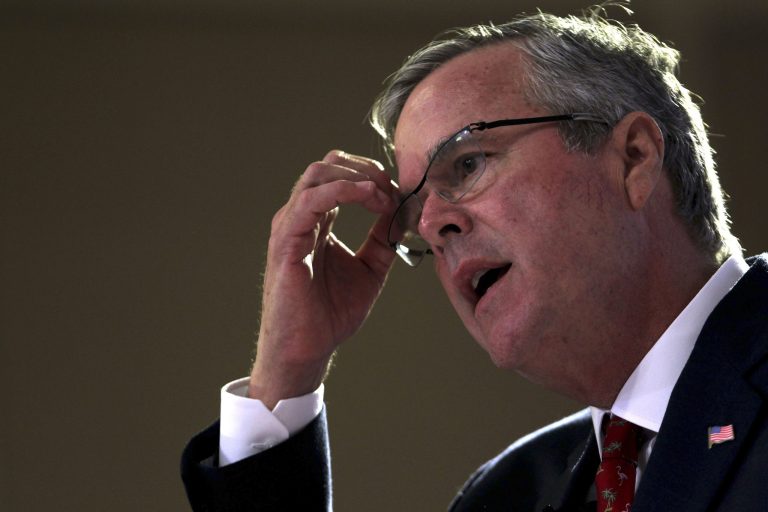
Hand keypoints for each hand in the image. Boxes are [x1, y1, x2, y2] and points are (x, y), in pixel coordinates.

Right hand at [249, 150, 397, 407]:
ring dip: (357, 177)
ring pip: (318, 174)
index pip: (341, 174)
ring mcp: (290, 226)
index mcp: (318, 220)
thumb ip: (385, 238)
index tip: (399, 195)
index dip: (373, 176)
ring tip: (382, 196)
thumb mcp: (371, 268)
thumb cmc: (330, 313)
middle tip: (393, 191)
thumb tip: (406, 210)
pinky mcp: (285, 240)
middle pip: (329, 165)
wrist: (307, 348)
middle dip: (367, 170)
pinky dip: (342, 191)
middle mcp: (301, 217)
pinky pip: (310, 200)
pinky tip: (369, 198)